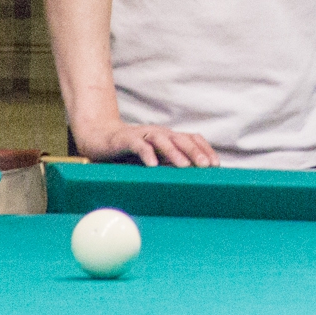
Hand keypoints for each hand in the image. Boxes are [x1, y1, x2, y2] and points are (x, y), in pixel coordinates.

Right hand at [72, 117, 220, 167]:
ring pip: (162, 140)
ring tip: (184, 166)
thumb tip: (192, 180)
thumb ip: (170, 165)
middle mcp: (159, 134)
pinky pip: (138, 145)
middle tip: (205, 166)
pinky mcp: (125, 139)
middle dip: (195, 152)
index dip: (205, 149)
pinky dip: (146, 154)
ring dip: (174, 152)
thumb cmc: (130, 153)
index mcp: (169, 138)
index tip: (216, 165)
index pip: (192, 138)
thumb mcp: (155, 159)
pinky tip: (152, 165)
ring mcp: (142, 135)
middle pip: (181, 139)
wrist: (99, 139)